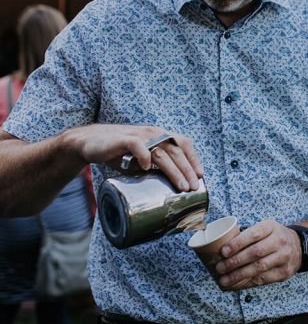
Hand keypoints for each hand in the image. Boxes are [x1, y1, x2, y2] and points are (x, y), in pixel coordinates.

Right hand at [62, 124, 202, 190]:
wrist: (91, 143)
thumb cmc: (119, 153)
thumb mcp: (141, 160)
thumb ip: (155, 168)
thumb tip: (170, 190)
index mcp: (160, 136)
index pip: (183, 143)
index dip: (193, 158)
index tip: (200, 176)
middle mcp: (153, 133)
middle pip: (176, 151)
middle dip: (187, 170)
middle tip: (193, 187)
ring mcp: (139, 136)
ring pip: (161, 152)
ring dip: (173, 170)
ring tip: (180, 186)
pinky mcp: (123, 140)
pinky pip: (137, 146)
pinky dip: (144, 156)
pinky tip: (147, 168)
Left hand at [215, 218, 301, 289]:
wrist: (298, 245)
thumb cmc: (273, 237)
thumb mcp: (264, 228)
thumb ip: (247, 235)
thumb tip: (221, 248)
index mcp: (271, 227)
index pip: (253, 234)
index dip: (237, 243)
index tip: (223, 252)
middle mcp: (280, 241)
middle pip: (255, 253)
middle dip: (234, 262)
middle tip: (220, 268)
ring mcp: (284, 257)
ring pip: (258, 268)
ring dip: (238, 275)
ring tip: (224, 279)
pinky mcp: (284, 272)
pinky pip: (263, 279)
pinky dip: (247, 283)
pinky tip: (236, 284)